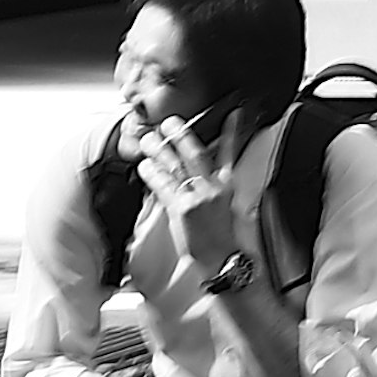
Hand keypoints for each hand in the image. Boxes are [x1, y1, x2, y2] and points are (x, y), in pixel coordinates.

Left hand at [131, 103, 233, 229]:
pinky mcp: (181, 209)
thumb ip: (214, 190)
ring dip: (160, 151)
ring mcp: (196, 198)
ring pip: (176, 167)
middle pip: (196, 155)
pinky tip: (144, 165)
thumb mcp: (228, 209)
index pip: (230, 154)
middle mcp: (212, 189)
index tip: (232, 115)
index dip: (232, 133)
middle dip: (182, 136)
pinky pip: (163, 186)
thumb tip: (201, 179)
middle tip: (170, 122)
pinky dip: (153, 174)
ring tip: (149, 139)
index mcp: (227, 187)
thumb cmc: (224, 239)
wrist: (222, 261)